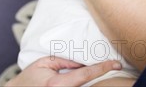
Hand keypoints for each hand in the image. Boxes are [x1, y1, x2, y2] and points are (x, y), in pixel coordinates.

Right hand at [5, 56, 121, 86]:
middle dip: (99, 74)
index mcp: (58, 84)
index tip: (116, 64)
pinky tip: (80, 75)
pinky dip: (82, 83)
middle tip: (113, 65)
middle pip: (88, 84)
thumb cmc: (29, 78)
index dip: (103, 68)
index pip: (86, 74)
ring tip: (98, 69)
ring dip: (90, 79)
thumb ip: (65, 61)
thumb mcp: (45, 63)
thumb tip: (82, 61)